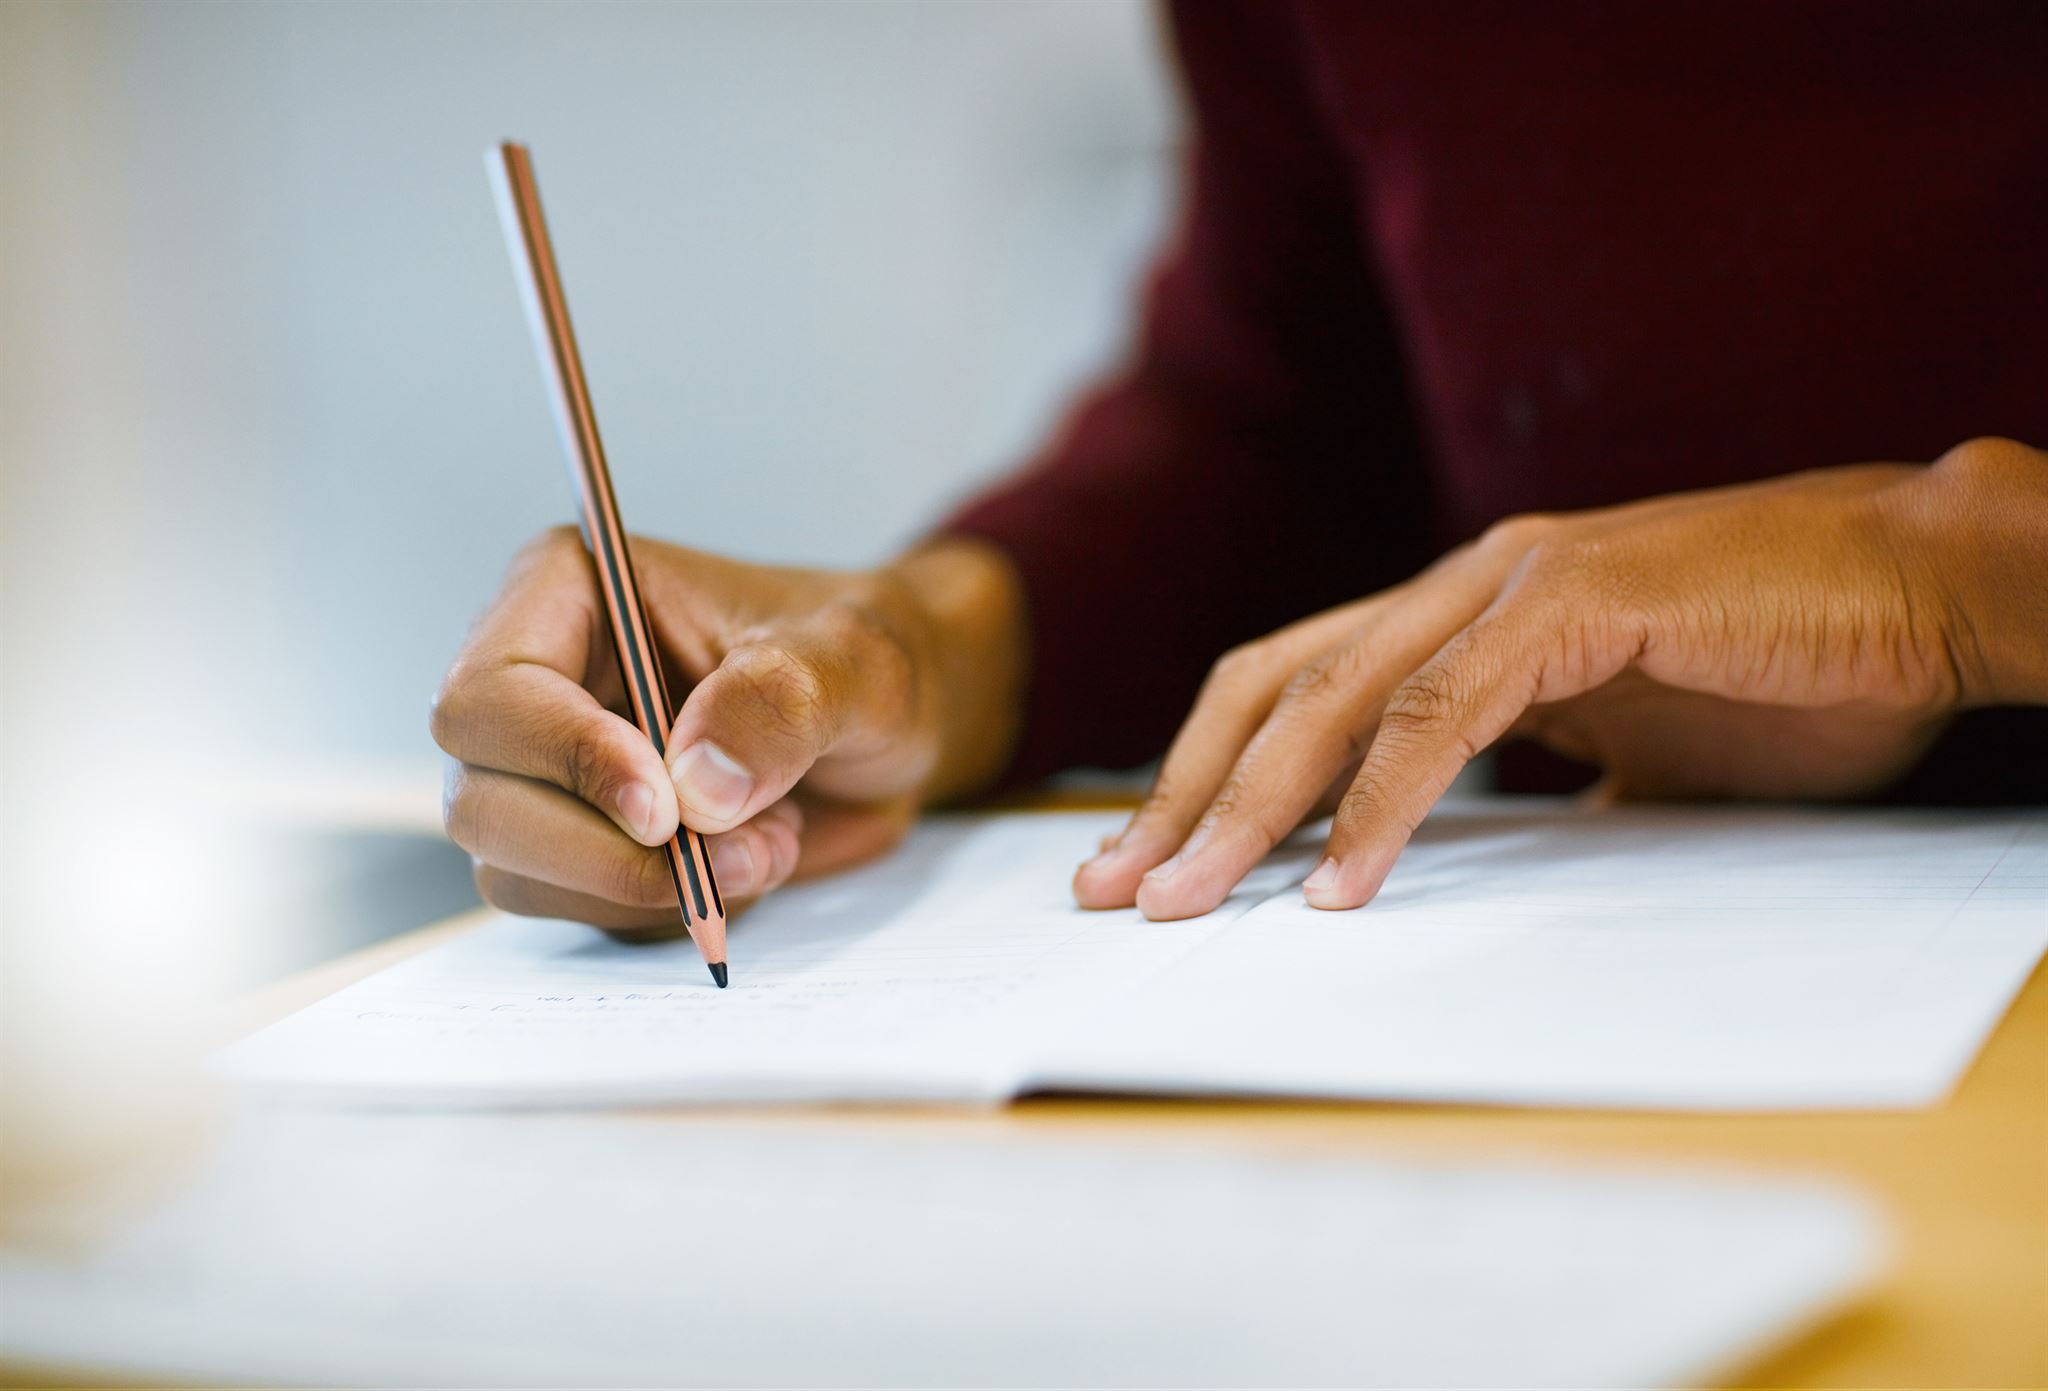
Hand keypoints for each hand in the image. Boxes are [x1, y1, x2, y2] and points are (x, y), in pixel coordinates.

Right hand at [433, 529, 1023, 932]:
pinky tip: (751, 860)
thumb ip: (780, 702)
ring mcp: (554, 777)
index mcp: (568, 594)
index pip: (491, 695)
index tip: (666, 810)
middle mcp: (540, 688)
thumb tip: (696, 786)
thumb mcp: (853, 661)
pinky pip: (586, 912)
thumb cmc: (865, 659)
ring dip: (650, 887)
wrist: (893, 726)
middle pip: (481, 803)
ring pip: (522, 873)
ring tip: (767, 844)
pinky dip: (670, 910)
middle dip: (608, 852)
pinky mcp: (586, 849)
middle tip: (740, 850)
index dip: (566, 761)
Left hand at [1075, 437, 2047, 919]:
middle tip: (1115, 892)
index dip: (1209, 774)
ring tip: (1193, 902)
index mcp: (1463, 614)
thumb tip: (1486, 848)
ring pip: (1336, 697)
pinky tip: (1344, 883)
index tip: (1154, 865)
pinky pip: (1448, 712)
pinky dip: (1384, 801)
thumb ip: (1542, 777)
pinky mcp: (1577, 602)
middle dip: (1183, 794)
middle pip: (1272, 689)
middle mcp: (1463, 585)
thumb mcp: (1632, 746)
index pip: (1294, 690)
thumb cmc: (1795, 670)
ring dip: (1251, 808)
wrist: (1927, 589)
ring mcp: (1514, 582)